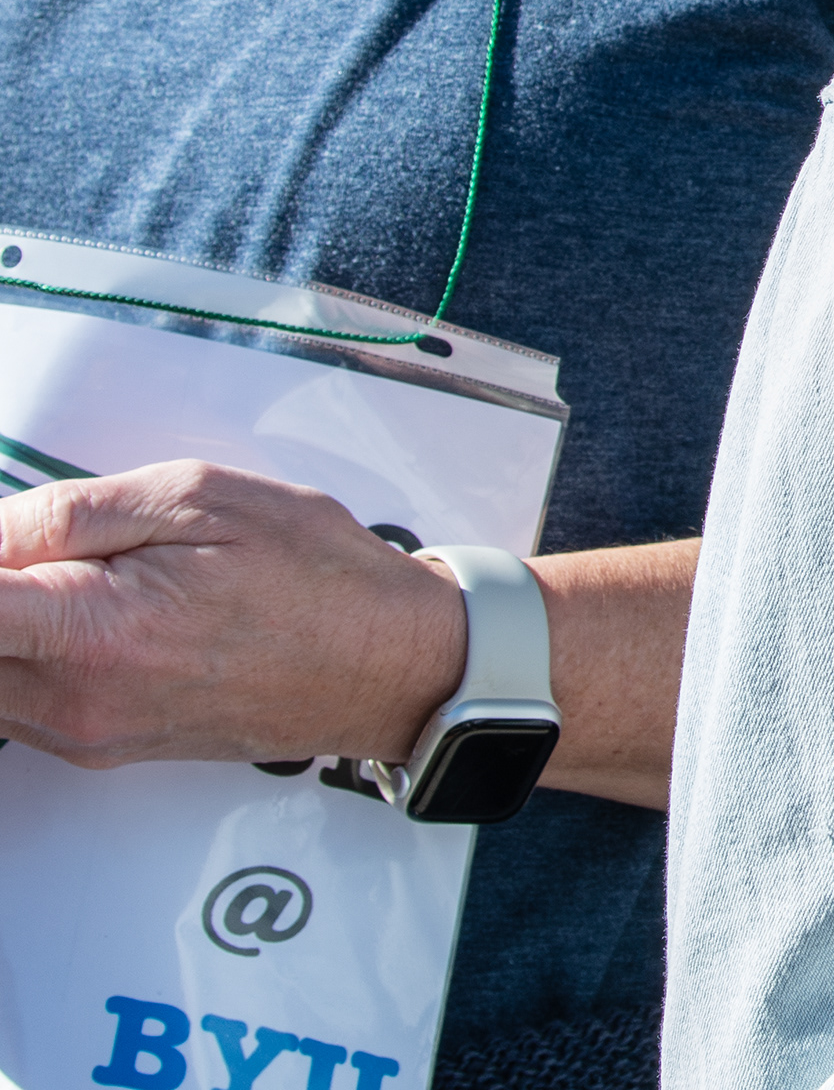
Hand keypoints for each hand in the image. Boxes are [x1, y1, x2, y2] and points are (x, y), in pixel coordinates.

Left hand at [0, 461, 462, 766]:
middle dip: (3, 584)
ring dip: (13, 624)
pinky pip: (16, 702)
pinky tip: (94, 612)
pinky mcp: (98, 747)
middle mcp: (75, 701)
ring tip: (87, 576)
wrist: (383, 664)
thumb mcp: (203, 498)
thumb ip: (75, 511)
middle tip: (49, 548)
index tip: (5, 545)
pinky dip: (28, 654)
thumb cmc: (315, 578)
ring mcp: (83, 734)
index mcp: (94, 632)